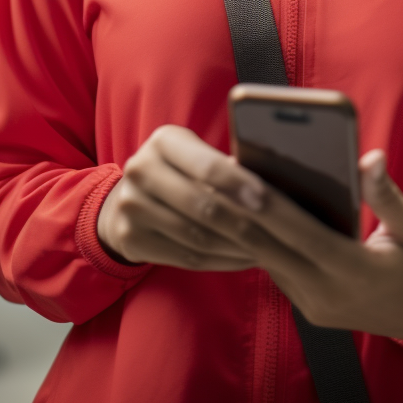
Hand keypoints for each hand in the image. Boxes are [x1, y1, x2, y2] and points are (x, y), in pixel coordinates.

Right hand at [96, 124, 268, 271]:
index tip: (267, 201)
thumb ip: (225, 166)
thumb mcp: (194, 154)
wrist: (125, 199)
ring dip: (237, 248)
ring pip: (198, 237)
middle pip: (203, 206)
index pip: (207, 166)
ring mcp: (131, 206)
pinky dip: (221, 261)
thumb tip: (274, 185)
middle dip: (245, 224)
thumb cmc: (178, 172)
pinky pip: (187, 258)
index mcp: (164, 141)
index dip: (239, 185)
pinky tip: (243, 259)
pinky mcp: (131, 239)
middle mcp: (141, 170)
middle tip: (277, 236)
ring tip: (267, 251)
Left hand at [212, 149, 402, 342]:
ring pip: (264, 259)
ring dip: (236, 226)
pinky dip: (252, 240)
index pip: (301, 233)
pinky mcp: (302, 306)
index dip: (269, 206)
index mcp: (354, 269)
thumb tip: (371, 158)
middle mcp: (326, 291)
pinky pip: (272, 269)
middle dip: (234, 213)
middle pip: (268, 248)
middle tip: (205, 178)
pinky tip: (234, 211)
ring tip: (211, 188)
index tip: (241, 178)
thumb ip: (387, 195)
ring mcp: (311, 303)